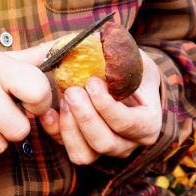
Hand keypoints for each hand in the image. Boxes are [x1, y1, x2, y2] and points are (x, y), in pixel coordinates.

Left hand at [38, 50, 161, 164]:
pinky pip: (66, 149)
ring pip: (84, 154)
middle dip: (85, 116)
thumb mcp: (133, 59)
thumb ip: (123, 56)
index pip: (127, 123)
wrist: (121, 82)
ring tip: (64, 99)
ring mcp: (105, 150)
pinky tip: (48, 112)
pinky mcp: (82, 149)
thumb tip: (106, 41)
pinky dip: (55, 132)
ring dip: (70, 127)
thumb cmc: (130, 70)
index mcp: (147, 123)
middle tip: (72, 91)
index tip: (91, 82)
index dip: (106, 105)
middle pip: (104, 142)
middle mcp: (128, 143)